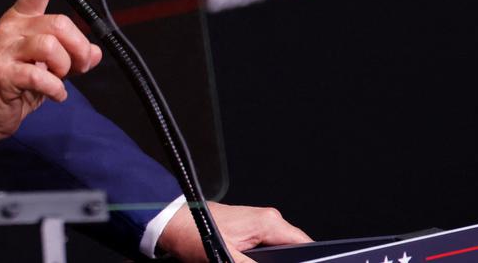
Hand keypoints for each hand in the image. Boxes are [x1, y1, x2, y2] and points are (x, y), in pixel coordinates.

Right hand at [0, 0, 102, 154]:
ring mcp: (3, 49)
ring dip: (65, 68)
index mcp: (22, 18)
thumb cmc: (19, 83)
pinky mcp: (1, 72)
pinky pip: (40, 75)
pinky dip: (56, 88)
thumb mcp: (51, 66)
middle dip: (78, 48)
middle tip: (79, 67)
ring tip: (59, 80)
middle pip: (59, 24)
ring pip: (50, 46)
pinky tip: (54, 94)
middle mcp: (11, 27)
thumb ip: (73, 55)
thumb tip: (95, 52)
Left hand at [158, 201, 312, 261]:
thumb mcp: (226, 257)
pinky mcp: (246, 232)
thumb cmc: (192, 230)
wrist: (169, 220)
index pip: (305, 246)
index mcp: (268, 223)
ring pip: (278, 253)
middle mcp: (266, 221)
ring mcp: (256, 226)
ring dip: (273, 262)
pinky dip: (261, 260)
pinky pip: (264, 250)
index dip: (308, 261)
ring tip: (247, 262)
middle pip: (292, 251)